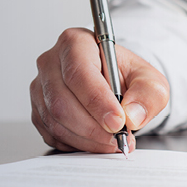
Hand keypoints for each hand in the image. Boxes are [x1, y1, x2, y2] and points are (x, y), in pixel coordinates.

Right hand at [29, 28, 169, 152]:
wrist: (113, 86)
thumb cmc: (125, 77)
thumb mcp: (149, 80)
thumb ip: (149, 94)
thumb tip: (132, 115)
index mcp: (76, 43)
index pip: (79, 73)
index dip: (97, 101)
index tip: (118, 122)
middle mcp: (50, 62)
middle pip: (61, 100)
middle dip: (92, 127)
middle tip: (117, 139)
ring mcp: (40, 87)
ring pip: (54, 120)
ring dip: (85, 139)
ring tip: (111, 142)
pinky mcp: (37, 110)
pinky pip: (50, 133)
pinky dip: (75, 144)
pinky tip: (94, 141)